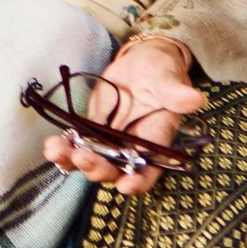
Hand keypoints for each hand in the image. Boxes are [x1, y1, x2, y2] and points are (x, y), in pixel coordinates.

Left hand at [41, 35, 203, 195]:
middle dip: (97, 168)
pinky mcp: (91, 130)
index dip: (138, 182)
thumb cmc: (162, 71)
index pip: (149, 171)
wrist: (141, 61)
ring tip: (55, 150)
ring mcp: (109, 142)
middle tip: (82, 157)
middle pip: (114, 170)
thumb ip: (176, 93)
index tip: (125, 186)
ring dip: (72, 161)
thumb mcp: (169, 79)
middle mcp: (132, 148)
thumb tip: (195, 98)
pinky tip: (51, 146)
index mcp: (155, 141)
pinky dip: (63, 149)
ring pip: (91, 161)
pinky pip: (76, 146)